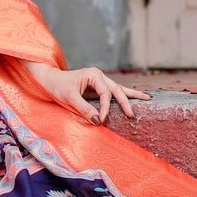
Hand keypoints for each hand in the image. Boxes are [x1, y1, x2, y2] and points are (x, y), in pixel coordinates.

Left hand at [22, 61, 150, 124]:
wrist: (49, 80)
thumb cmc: (57, 86)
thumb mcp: (69, 98)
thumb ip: (84, 108)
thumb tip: (98, 121)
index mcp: (93, 75)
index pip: (105, 93)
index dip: (105, 108)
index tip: (101, 120)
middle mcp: (99, 76)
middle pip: (117, 89)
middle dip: (126, 101)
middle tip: (133, 114)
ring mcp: (99, 81)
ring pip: (118, 89)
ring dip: (131, 95)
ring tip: (148, 98)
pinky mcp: (97, 88)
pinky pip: (112, 93)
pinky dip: (122, 96)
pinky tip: (134, 98)